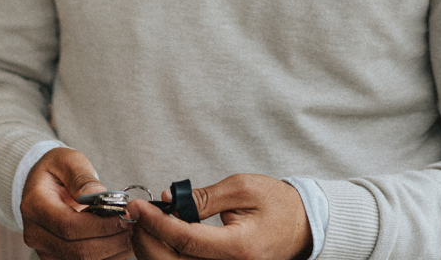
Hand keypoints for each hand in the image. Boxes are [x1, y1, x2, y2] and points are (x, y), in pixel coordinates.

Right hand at [20, 147, 133, 259]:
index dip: (99, 226)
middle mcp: (34, 233)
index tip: (123, 217)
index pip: (68, 225)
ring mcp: (44, 250)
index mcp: (34, 205)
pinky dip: (106, 258)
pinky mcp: (55, 258)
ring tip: (130, 235)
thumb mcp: (68, 160)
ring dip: (112, 252)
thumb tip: (96, 194)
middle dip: (110, 241)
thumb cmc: (57, 169)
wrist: (43, 185)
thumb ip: (81, 176)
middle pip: (76, 250)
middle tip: (133, 227)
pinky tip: (120, 245)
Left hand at [126, 174, 311, 259]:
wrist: (303, 225)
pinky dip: (170, 253)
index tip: (139, 206)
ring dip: (155, 248)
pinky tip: (163, 235)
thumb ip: (203, 196)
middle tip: (137, 214)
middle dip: (148, 238)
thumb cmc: (278, 204)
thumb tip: (170, 200)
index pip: (185, 239)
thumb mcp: (242, 188)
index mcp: (239, 247)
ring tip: (147, 222)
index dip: (157, 222)